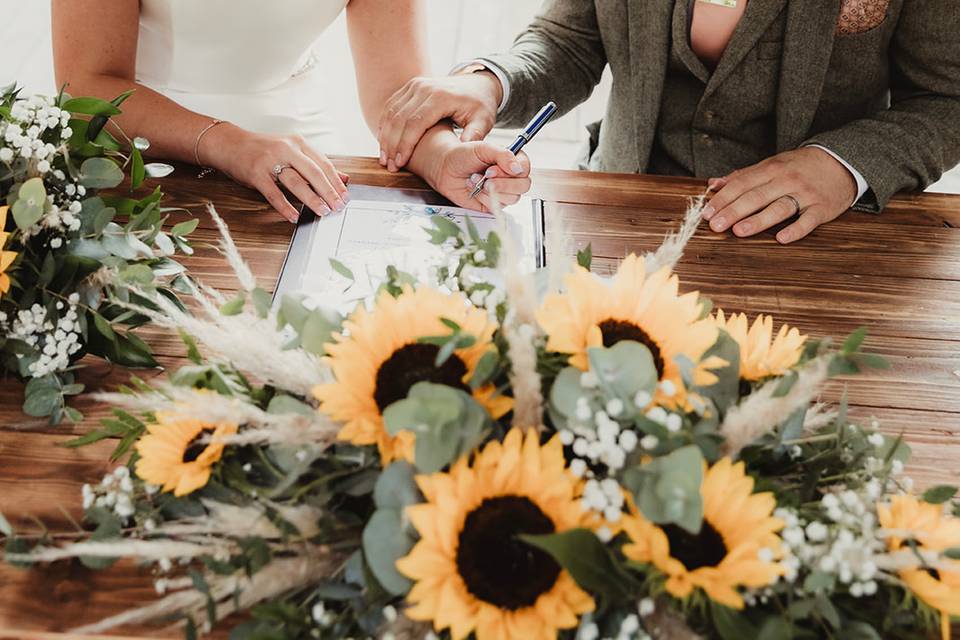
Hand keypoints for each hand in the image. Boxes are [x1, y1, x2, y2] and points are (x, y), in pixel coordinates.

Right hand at [201, 124, 349, 222]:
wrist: (230, 143)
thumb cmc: (263, 150)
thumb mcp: (292, 151)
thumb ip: (317, 164)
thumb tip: (345, 178)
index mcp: (298, 144)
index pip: (323, 164)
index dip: (336, 182)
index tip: (346, 196)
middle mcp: (286, 150)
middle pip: (313, 173)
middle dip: (329, 192)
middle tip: (338, 207)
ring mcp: (270, 161)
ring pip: (296, 182)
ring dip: (311, 199)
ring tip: (323, 211)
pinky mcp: (256, 173)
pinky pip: (274, 193)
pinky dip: (285, 206)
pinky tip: (295, 216)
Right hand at [377, 72, 502, 171]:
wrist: (477, 83)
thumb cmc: (480, 105)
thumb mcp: (484, 120)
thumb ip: (475, 135)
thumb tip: (464, 150)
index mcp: (441, 97)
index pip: (415, 123)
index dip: (405, 144)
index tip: (400, 163)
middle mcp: (424, 88)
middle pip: (399, 118)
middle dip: (391, 144)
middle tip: (389, 165)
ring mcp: (415, 85)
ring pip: (391, 112)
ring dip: (385, 136)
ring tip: (384, 158)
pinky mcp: (410, 87)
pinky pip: (391, 106)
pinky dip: (386, 125)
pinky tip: (384, 142)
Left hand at [426, 139, 530, 212]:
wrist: (445, 168)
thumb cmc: (463, 155)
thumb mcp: (482, 148)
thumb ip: (502, 155)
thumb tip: (517, 168)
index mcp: (511, 160)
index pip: (525, 168)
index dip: (511, 171)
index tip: (492, 168)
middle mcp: (510, 176)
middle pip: (523, 186)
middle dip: (502, 183)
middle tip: (485, 177)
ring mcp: (503, 191)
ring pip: (512, 198)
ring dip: (491, 190)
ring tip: (476, 180)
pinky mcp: (494, 203)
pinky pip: (497, 206)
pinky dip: (484, 199)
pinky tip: (475, 191)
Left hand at [701, 147, 858, 243]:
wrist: (842, 161)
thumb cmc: (799, 166)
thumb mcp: (772, 165)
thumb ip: (742, 176)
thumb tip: (712, 184)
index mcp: (772, 168)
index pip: (742, 183)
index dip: (723, 198)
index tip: (706, 213)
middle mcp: (787, 180)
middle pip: (756, 196)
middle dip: (733, 211)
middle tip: (715, 225)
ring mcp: (805, 194)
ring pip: (779, 207)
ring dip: (758, 220)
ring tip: (739, 231)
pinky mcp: (822, 208)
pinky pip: (808, 220)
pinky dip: (796, 229)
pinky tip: (781, 238)